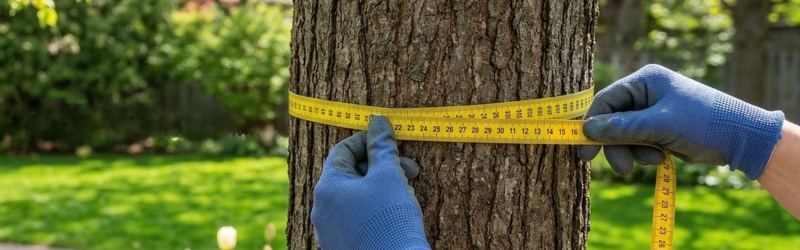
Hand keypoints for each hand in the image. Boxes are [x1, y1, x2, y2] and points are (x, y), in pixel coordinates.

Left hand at [311, 115, 429, 249]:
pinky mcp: (343, 245)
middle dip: (382, 166)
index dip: (368, 140)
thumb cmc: (390, 220)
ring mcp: (330, 231)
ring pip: (357, 196)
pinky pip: (358, 217)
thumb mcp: (389, 175)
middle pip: (351, 173)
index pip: (343, 150)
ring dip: (382, 186)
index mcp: (327, 187)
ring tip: (407, 191)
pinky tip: (398, 211)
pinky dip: (377, 207)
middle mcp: (322, 209)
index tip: (391, 140)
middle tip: (411, 169)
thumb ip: (382, 146)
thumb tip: (378, 120)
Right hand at [578, 64, 783, 179]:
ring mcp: (653, 111)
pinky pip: (638, 142)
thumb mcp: (660, 125)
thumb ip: (622, 128)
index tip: (585, 151)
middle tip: (621, 168)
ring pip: (624, 135)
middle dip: (617, 145)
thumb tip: (588, 130)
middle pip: (613, 121)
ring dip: (633, 152)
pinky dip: (644, 153)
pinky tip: (662, 158)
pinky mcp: (660, 128)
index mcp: (645, 80)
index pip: (606, 101)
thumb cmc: (703, 122)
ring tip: (653, 160)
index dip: (593, 125)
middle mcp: (646, 92)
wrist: (743, 138)